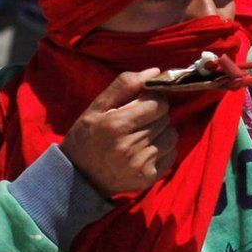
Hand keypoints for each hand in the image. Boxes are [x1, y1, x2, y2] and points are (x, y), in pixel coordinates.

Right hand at [62, 71, 180, 198]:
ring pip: (172, 136)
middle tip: (138, 122)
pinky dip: (163, 150)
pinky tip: (144, 151)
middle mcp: (130, 146)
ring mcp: (140, 164)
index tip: (143, 103)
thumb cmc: (87, 137)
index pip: (158, 104)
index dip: (153, 100)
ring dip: (162, 132)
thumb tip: (156, 72)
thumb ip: (124, 85)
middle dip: (156, 116)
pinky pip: (171, 155)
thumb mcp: (96, 107)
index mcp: (116, 125)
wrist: (79, 178)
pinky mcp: (148, 178)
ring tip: (142, 136)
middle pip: (166, 119)